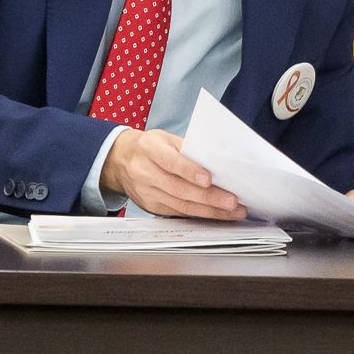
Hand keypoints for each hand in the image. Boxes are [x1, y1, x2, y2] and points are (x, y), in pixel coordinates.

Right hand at [99, 128, 247, 219]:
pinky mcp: (152, 207)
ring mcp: (147, 193)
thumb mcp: (165, 138)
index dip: (190, 171)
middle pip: (179, 189)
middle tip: (232, 201)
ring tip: (232, 211)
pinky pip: (178, 213)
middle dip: (209, 197)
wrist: (120, 161)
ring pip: (181, 205)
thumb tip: (217, 162)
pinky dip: (200, 215)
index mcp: (150, 149)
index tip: (209, 179)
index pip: (171, 162)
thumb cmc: (150, 147)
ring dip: (210, 211)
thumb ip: (189, 148)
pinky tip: (217, 215)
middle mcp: (145, 173)